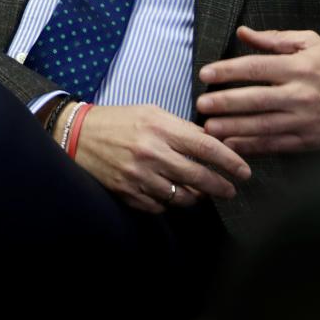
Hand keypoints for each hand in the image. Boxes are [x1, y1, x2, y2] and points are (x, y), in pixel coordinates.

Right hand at [71, 103, 251, 213]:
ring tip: (199, 192)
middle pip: (199, 177)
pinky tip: (169, 194)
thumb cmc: (117, 121)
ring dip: (196, 197)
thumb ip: (182, 128)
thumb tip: (214, 144)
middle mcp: (150, 153)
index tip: (243, 171)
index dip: (230, 161)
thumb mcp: (150, 113)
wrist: (75, 134)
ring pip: (182, 197)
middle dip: (221, 186)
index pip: (206, 146)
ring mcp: (137, 175)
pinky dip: (169, 203)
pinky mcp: (126, 192)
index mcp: (158, 128)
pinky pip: (160, 206)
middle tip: (230, 189)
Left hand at [198, 26, 319, 153]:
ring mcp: (304, 120)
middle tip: (201, 104)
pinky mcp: (308, 140)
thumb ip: (274, 38)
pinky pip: (275, 144)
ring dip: (233, 128)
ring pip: (263, 125)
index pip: (256, 68)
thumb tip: (242, 32)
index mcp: (299, 67)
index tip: (205, 75)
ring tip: (208, 127)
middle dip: (225, 103)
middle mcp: (301, 94)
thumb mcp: (310, 44)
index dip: (228, 71)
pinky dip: (251, 146)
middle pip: (256, 99)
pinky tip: (231, 145)